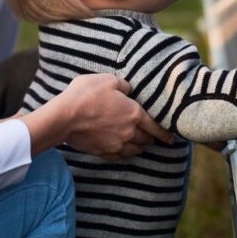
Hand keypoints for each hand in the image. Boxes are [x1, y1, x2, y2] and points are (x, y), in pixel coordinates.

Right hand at [42, 73, 172, 159]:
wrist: (64, 118)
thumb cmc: (86, 95)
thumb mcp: (107, 80)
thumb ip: (123, 85)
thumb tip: (128, 90)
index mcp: (134, 114)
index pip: (156, 127)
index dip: (165, 134)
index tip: (172, 139)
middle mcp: (129, 132)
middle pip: (146, 140)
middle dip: (150, 138)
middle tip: (152, 137)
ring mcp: (116, 145)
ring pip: (135, 150)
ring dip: (138, 147)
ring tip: (138, 144)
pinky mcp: (103, 152)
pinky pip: (120, 157)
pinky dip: (124, 154)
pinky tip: (122, 150)